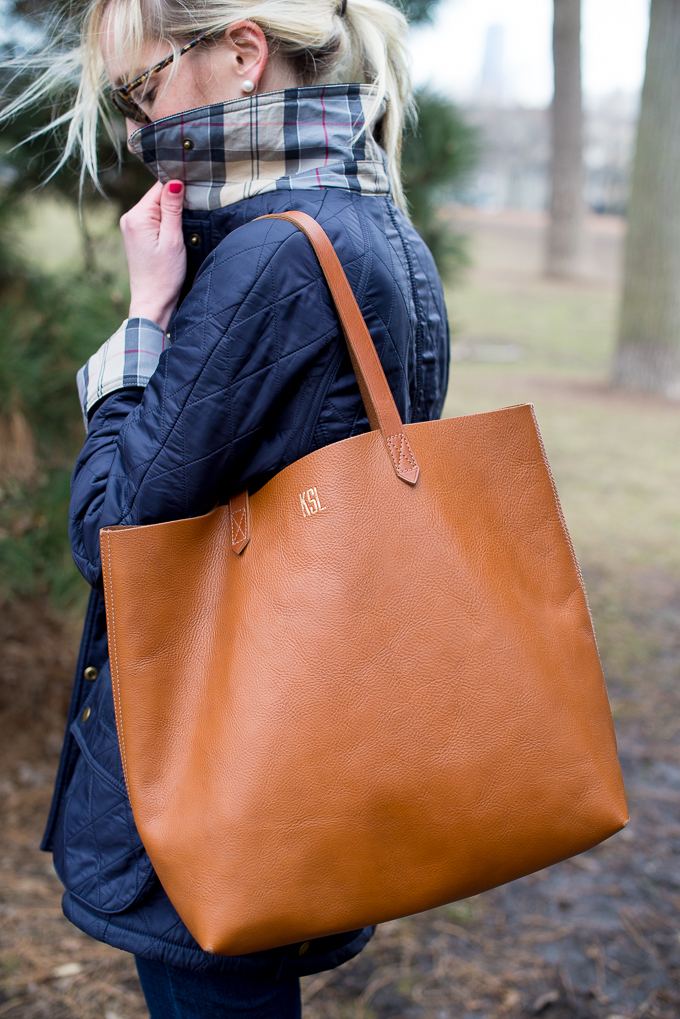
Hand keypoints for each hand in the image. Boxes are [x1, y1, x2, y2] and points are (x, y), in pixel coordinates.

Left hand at [121, 180, 186, 331]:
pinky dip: (166, 221)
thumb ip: (172, 208)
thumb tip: (175, 181)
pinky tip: (175, 233)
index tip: (195, 194)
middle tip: (193, 213)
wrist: (153, 302)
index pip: (160, 186)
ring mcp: (131, 226)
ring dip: (172, 212)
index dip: (179, 187)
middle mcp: (129, 217)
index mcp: (137, 216)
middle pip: (157, 195)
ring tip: (183, 227)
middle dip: (176, 201)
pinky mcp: (136, 235)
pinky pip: (154, 218)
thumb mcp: (173, 239)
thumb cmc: (165, 276)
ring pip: (157, 207)